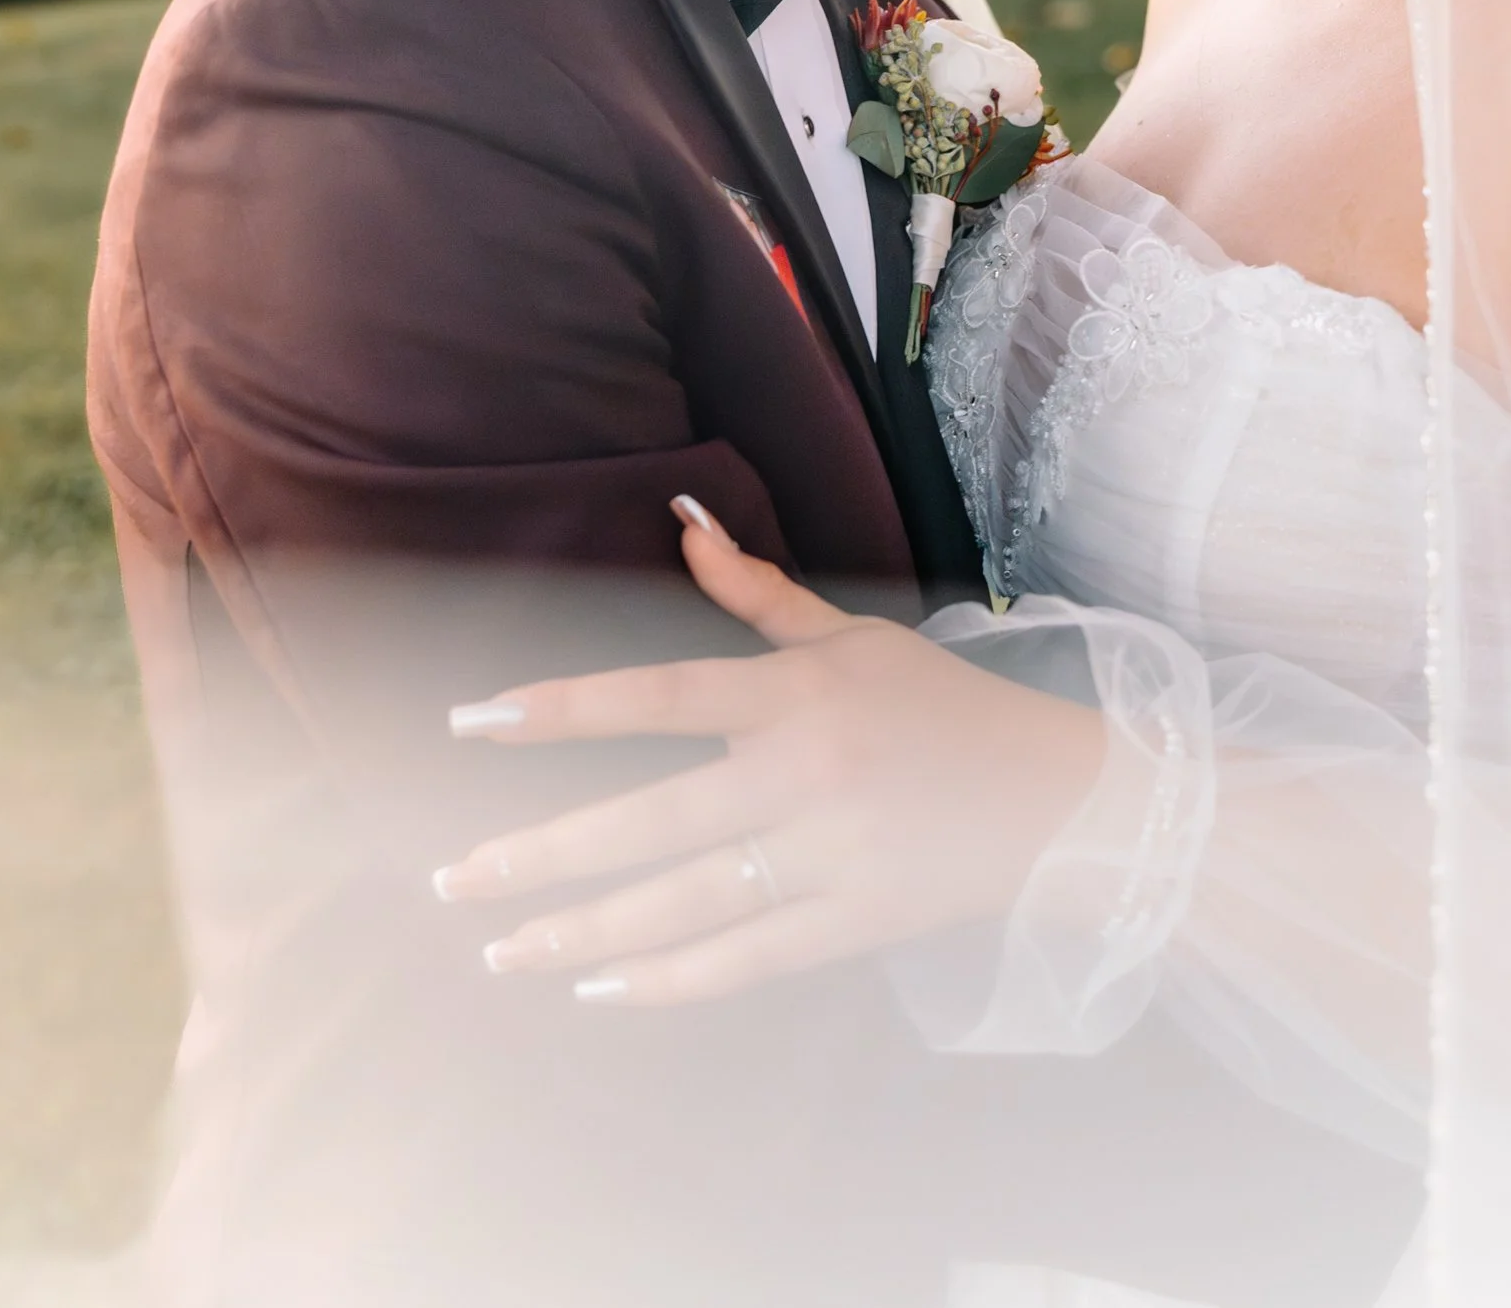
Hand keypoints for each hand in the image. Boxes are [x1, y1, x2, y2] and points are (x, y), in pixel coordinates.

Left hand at [432, 502, 1101, 1006]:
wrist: (1058, 800)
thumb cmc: (941, 708)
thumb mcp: (851, 638)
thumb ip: (757, 594)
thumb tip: (683, 521)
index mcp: (796, 692)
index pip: (658, 694)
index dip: (563, 710)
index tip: (473, 724)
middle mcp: (803, 772)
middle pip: (650, 821)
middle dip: (541, 856)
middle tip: (453, 881)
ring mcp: (829, 856)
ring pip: (681, 906)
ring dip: (580, 933)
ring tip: (501, 952)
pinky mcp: (853, 925)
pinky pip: (741, 962)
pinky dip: (665, 981)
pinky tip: (596, 989)